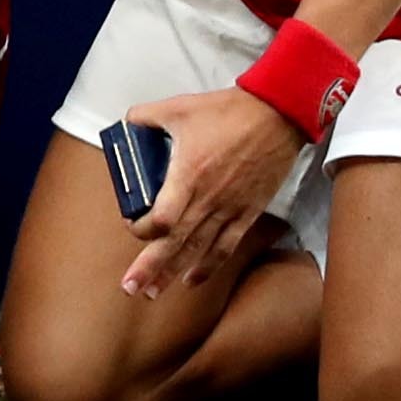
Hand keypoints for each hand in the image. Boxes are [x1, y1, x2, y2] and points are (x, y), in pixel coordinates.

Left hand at [114, 84, 306, 303]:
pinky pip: (227, 246)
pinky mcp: (248, 212)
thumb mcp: (177, 107)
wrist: (276, 116)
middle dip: (151, 267)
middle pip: (176, 242)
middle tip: (131, 289)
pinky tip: (193, 279)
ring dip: (175, 272)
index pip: (162, 217)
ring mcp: (230, 209)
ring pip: (199, 250)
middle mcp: (208, 199)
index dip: (142, 228)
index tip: (130, 225)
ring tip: (155, 292)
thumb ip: (144, 116)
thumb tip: (125, 124)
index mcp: (188, 176)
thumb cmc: (226, 111)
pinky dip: (210, 265)